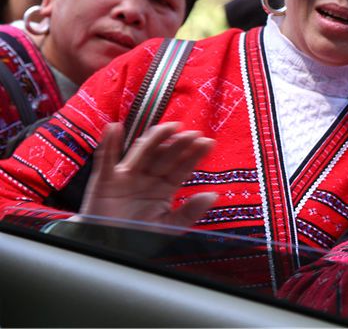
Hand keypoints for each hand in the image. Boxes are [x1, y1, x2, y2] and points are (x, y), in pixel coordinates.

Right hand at [79, 122, 216, 229]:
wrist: (109, 249)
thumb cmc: (139, 236)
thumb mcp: (168, 227)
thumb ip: (189, 212)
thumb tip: (212, 195)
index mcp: (164, 187)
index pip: (182, 167)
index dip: (194, 155)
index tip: (208, 143)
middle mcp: (147, 177)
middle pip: (165, 156)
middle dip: (179, 145)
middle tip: (193, 135)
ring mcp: (127, 176)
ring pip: (142, 152)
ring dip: (155, 138)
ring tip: (170, 127)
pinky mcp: (105, 181)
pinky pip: (106, 160)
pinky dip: (108, 144)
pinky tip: (115, 128)